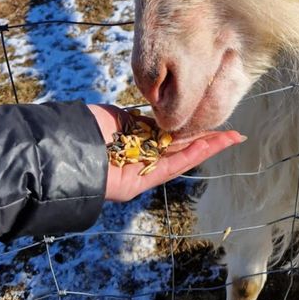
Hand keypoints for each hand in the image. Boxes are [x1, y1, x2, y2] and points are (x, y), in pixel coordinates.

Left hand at [88, 105, 244, 201]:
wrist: (64, 148)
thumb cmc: (85, 128)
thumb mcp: (117, 117)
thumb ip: (139, 120)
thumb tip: (155, 116)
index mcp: (135, 139)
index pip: (169, 134)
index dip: (191, 128)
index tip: (210, 118)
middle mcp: (141, 156)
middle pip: (180, 147)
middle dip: (207, 139)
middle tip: (233, 133)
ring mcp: (142, 170)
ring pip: (181, 158)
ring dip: (207, 148)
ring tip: (231, 138)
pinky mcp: (140, 183)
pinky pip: (170, 168)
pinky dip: (191, 157)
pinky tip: (210, 147)